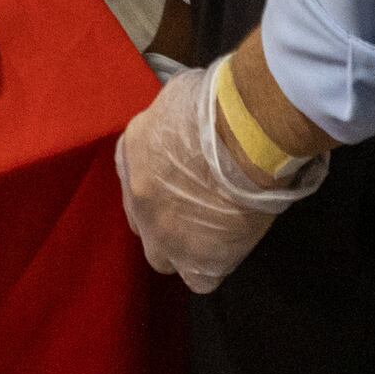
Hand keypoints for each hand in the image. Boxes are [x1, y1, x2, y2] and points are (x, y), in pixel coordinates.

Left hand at [114, 63, 323, 293]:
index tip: (184, 178)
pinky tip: (229, 247)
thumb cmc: (216, 102)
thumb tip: (185, 119)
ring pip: (164, 255)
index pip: (136, 179)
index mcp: (131, 153)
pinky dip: (211, 266)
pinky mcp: (196, 260)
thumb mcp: (178, 95)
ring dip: (184, 245)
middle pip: (144, 220)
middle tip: (199, 205)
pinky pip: (200, 277)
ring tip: (216, 230)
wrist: (243, 134)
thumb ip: (172, 116)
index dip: (160, 182)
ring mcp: (164, 234)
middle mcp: (138, 198)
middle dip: (165, 217)